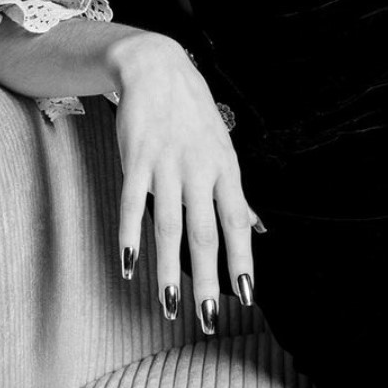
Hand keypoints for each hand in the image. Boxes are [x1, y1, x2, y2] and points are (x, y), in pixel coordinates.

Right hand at [109, 31, 254, 330]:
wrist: (158, 68)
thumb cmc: (194, 114)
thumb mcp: (223, 148)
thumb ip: (234, 193)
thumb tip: (257, 229)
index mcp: (225, 168)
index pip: (237, 222)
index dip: (241, 260)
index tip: (245, 296)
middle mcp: (199, 169)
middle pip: (204, 232)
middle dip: (207, 278)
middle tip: (207, 318)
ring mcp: (166, 164)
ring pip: (168, 225)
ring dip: (168, 269)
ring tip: (169, 307)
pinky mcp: (136, 159)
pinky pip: (132, 204)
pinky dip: (130, 236)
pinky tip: (130, 266)